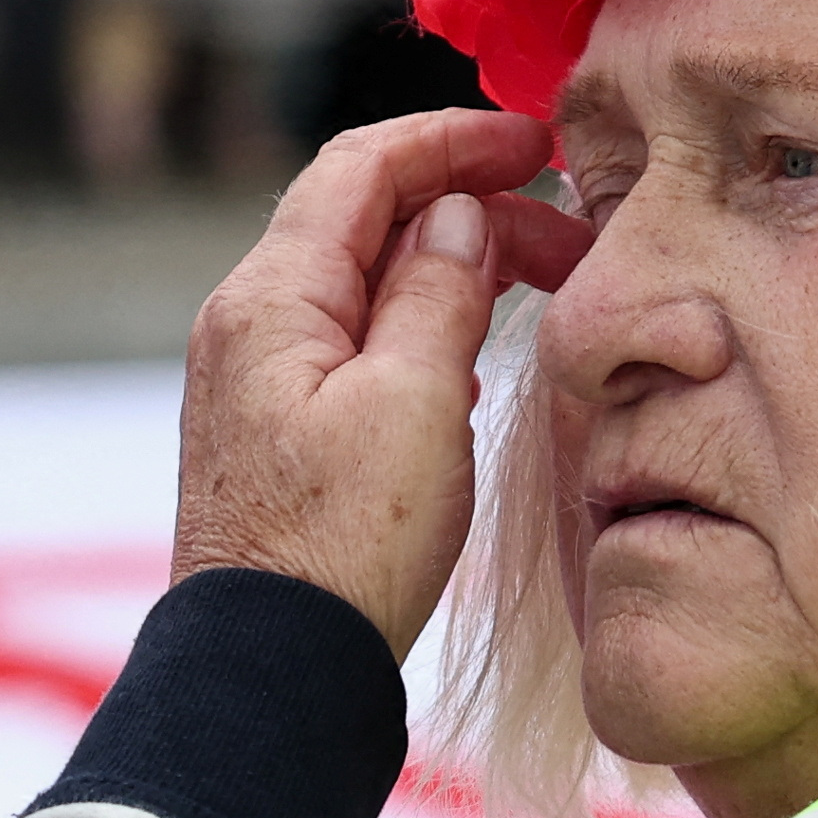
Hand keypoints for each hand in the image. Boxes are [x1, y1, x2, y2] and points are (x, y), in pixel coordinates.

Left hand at [170, 107, 586, 654]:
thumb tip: (454, 217)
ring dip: (452, 268)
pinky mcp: (275, 432)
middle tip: (567, 232)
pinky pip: (353, 341)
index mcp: (272, 297)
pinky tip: (473, 359)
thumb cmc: (341, 548)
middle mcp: (250, 322)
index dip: (453, 140)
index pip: (361, 167)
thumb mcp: (414, 403)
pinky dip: (421, 325)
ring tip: (539, 287)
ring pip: (364, 282)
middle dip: (468, 208)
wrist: (269, 676)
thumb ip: (438, 291)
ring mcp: (256, 379)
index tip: (536, 143)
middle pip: (365, 219)